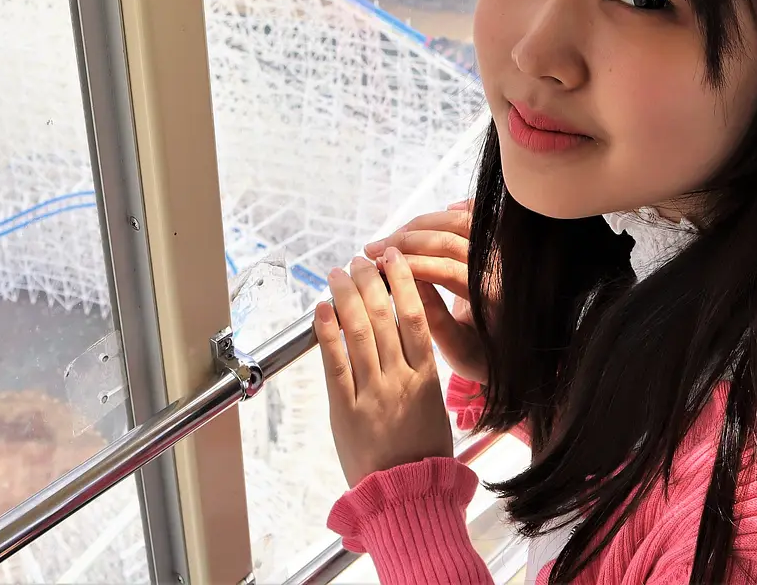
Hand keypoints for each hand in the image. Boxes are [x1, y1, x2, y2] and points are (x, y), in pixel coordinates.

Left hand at [315, 248, 453, 486]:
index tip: (393, 258)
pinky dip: (326, 332)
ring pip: (359, 332)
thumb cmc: (424, 455)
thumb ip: (420, 370)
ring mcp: (371, 393)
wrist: (407, 497)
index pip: (416, 317)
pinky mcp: (344, 409)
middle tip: (359, 260)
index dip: (403, 282)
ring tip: (338, 273)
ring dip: (346, 296)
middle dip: (370, 281)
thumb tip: (408, 334)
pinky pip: (334, 364)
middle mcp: (399, 379)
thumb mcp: (434, 407)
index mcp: (426, 377)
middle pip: (385, 316)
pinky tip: (321, 309)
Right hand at [364, 201, 485, 383]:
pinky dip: (459, 210)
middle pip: (449, 241)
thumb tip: (407, 280)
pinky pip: (480, 218)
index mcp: (492, 298)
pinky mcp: (501, 248)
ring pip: (460, 223)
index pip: (447, 270)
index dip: (410, 264)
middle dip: (406, 241)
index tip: (378, 265)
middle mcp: (501, 270)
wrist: (519, 353)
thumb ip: (434, 319)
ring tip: (391, 237)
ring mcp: (503, 255)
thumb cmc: (484, 357)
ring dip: (421, 225)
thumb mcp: (457, 351)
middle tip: (373, 249)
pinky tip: (440, 212)